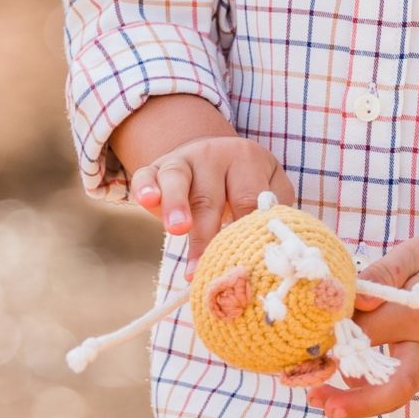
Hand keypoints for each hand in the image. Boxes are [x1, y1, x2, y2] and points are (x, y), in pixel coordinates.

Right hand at [130, 136, 298, 252]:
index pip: (248, 198)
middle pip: (210, 195)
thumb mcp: (268, 185)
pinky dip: (145, 188)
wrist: (212, 154)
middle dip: (207, 232)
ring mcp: (181, 160)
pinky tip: (147, 201)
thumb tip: (271, 245)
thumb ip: (274, 208)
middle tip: (206, 262)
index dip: (245, 231)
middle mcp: (213, 155)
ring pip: (177, 180)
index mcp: (246, 159)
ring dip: (176, 205)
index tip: (243, 262)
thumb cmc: (244, 183)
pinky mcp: (154, 168)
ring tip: (178, 230)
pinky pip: (146, 175)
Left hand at [305, 228, 418, 417]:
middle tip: (317, 400)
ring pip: (394, 395)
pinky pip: (399, 386)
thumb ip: (383, 274)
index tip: (313, 329)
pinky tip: (346, 376)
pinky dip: (371, 388)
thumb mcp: (415, 253)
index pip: (371, 332)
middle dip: (354, 402)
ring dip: (357, 400)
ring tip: (320, 395)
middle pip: (393, 389)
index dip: (337, 334)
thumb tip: (354, 301)